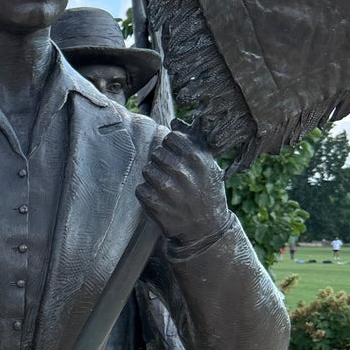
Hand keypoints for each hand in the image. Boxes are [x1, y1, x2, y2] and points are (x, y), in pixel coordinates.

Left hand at [136, 130, 229, 249]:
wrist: (207, 229)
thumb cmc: (207, 192)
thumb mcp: (209, 166)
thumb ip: (193, 141)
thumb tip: (175, 120)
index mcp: (198, 159)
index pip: (171, 138)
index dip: (171, 147)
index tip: (176, 158)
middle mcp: (183, 173)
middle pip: (157, 153)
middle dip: (161, 163)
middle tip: (171, 176)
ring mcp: (169, 190)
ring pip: (146, 170)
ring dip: (152, 179)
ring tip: (165, 188)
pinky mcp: (156, 206)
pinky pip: (140, 189)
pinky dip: (146, 194)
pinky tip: (159, 199)